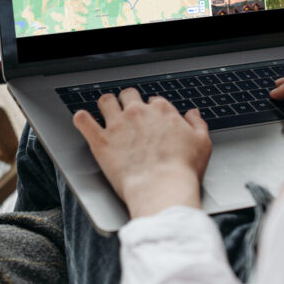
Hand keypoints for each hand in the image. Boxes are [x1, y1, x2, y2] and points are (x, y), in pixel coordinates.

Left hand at [72, 89, 211, 218]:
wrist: (161, 189)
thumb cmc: (182, 170)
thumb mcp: (202, 144)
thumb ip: (197, 124)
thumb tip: (192, 114)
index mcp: (162, 111)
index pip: (153, 101)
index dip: (152, 110)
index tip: (151, 120)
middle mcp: (138, 113)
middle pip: (128, 95)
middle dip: (128, 101)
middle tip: (128, 114)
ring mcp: (117, 125)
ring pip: (105, 101)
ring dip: (105, 105)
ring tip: (105, 112)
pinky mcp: (100, 141)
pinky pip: (83, 121)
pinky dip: (81, 119)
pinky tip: (82, 120)